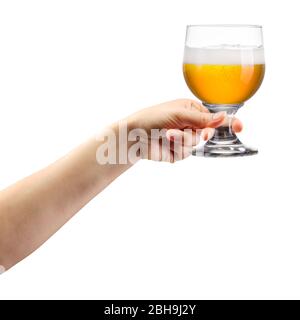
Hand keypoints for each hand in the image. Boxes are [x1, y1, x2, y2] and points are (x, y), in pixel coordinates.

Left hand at [127, 99, 242, 161]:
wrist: (133, 136)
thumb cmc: (152, 118)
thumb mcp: (179, 114)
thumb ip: (203, 118)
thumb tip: (225, 116)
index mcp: (192, 110)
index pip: (214, 117)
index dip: (228, 123)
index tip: (240, 127)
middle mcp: (190, 124)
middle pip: (207, 134)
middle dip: (199, 134)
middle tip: (199, 133)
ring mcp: (183, 139)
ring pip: (195, 145)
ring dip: (181, 140)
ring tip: (167, 134)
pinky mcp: (176, 152)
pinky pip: (184, 154)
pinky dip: (175, 149)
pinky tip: (164, 143)